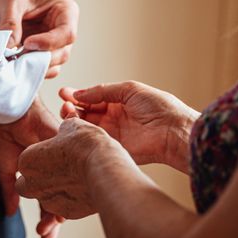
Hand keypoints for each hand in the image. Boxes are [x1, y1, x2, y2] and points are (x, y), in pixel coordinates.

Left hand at [0, 0, 78, 78]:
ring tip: (12, 61)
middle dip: (39, 59)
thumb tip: (9, 47)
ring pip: (53, 66)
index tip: (27, 43)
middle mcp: (65, 31)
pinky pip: (41, 70)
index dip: (49, 42)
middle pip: (62, 54)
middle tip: (15, 57)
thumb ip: (10, 22)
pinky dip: (28, 71)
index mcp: (66, 11)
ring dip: (33, 67)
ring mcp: (56, 46)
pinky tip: (13, 65)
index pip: (67, 33)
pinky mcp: (44, 56)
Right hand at [0, 97, 64, 237]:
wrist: (6, 107)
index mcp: (41, 170)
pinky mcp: (62, 144)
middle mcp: (53, 165)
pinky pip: (66, 167)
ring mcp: (60, 156)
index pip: (48, 198)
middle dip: (53, 221)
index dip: (46, 218)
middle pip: (60, 196)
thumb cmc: (3, 130)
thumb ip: (10, 190)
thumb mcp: (5, 167)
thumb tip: (11, 214)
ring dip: (58, 207)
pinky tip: (61, 196)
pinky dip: (62, 184)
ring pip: (65, 185)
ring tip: (50, 226)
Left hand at [16, 117, 124, 218]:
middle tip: (59, 169)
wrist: (106, 170)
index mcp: (28, 161)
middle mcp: (33, 184)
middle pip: (28, 184)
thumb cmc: (86, 147)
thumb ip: (63, 130)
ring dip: (56, 192)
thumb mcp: (72, 127)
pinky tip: (85, 190)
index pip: (28, 160)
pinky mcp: (67, 213)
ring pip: (47, 199)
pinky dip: (72, 201)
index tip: (55, 152)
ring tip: (76, 180)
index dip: (42, 157)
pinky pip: (65, 208)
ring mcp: (50, 201)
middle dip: (40, 180)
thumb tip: (67, 128)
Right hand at [60, 82, 199, 172]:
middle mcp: (114, 118)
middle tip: (65, 103)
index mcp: (119, 102)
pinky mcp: (114, 148)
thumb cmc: (160, 107)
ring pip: (87, 126)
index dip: (78, 95)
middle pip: (86, 112)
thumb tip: (79, 93)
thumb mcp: (129, 89)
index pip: (93, 98)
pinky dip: (82, 134)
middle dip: (73, 106)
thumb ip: (103, 91)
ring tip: (68, 112)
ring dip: (74, 118)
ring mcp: (113, 134)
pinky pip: (93, 142)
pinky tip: (75, 126)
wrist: (174, 131)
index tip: (63, 92)